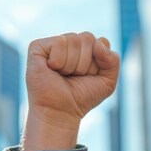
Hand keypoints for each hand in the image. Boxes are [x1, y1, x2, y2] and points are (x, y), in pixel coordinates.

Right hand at [23, 32, 119, 150]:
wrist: (60, 113)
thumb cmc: (81, 98)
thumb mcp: (107, 82)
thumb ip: (113, 60)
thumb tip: (98, 42)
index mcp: (85, 49)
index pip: (101, 42)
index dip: (98, 63)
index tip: (89, 77)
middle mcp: (70, 44)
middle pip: (87, 38)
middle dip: (85, 63)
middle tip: (74, 77)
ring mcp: (53, 45)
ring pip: (73, 40)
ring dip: (72, 64)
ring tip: (63, 75)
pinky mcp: (38, 47)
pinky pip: (59, 42)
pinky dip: (58, 61)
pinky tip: (52, 69)